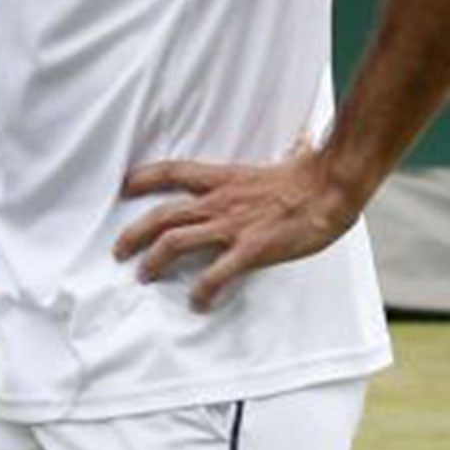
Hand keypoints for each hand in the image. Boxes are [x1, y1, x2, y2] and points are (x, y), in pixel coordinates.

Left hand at [113, 150, 363, 311]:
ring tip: (143, 276)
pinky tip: (197, 303)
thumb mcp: (272, 165)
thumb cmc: (308, 178)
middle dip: (133, 233)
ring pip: (175, 241)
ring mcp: (232, 225)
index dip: (143, 177)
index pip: (171, 171)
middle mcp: (218, 201)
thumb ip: (259, 168)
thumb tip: (289, 147)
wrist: (332, 187)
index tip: (123, 186)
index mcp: (222, 178)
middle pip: (161, 214)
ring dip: (153, 261)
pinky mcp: (251, 249)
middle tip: (118, 251)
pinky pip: (217, 274)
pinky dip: (203, 290)